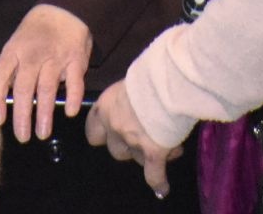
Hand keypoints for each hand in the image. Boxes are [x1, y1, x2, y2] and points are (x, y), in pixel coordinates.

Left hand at [0, 3, 91, 140]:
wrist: (64, 10)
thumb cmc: (34, 33)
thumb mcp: (15, 45)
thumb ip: (9, 70)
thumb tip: (0, 102)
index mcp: (12, 52)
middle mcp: (32, 56)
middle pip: (23, 88)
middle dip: (22, 116)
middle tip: (22, 137)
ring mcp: (55, 58)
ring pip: (47, 89)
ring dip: (44, 113)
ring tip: (42, 133)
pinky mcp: (75, 60)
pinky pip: (74, 82)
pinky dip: (72, 98)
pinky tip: (69, 112)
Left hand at [86, 78, 179, 198]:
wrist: (169, 81)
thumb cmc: (151, 74)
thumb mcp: (132, 82)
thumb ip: (129, 98)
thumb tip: (138, 104)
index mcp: (106, 106)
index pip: (93, 130)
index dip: (102, 134)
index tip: (110, 132)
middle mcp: (115, 126)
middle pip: (115, 149)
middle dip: (128, 145)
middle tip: (143, 136)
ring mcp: (133, 141)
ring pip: (136, 158)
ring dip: (147, 153)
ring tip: (168, 143)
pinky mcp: (152, 152)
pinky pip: (154, 173)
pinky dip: (158, 181)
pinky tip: (161, 188)